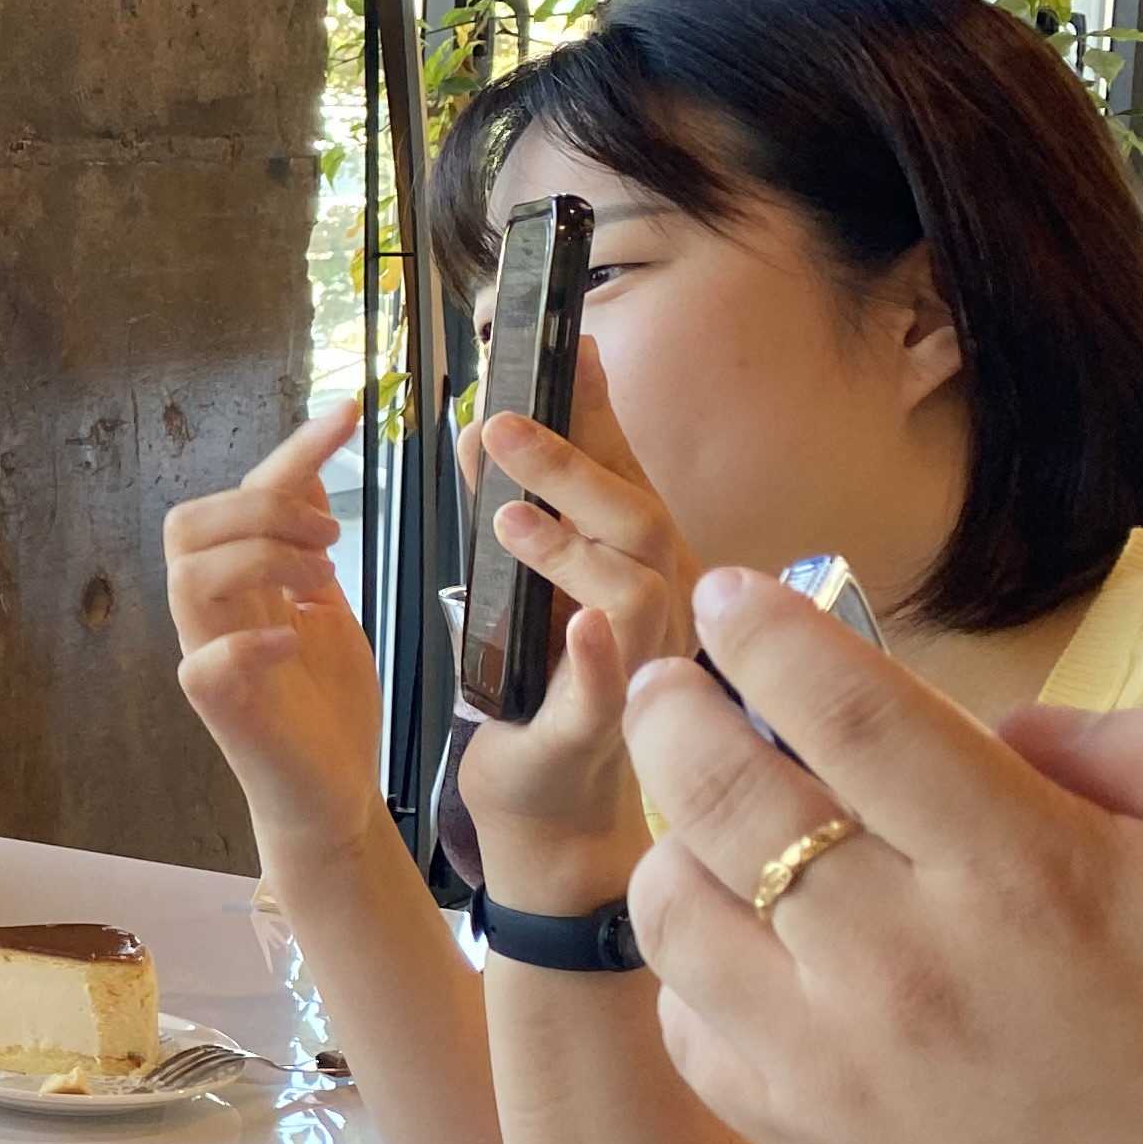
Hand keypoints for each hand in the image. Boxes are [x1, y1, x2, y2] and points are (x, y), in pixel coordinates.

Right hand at [165, 401, 386, 862]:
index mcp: (238, 586)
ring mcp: (208, 658)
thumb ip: (309, 553)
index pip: (248, 496)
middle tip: (330, 539)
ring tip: (319, 579)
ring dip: (260, 559)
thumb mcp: (330, 609)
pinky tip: (298, 638)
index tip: (352, 411)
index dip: (294, 450)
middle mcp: (212, 614)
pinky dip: (251, 641)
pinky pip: (205, 662)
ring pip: (188, 575)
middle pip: (189, 525)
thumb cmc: (328, 709)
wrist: (333, 796)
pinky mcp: (220, 708)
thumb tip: (308, 482)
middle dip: (264, 510)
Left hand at [458, 349, 693, 893]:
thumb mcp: (522, 583)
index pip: (625, 470)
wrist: (547, 801)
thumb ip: (514, 509)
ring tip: (506, 518)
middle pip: (635, 514)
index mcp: (640, 566)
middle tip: (495, 424)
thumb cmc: (542, 684)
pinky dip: (596, 652)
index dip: (599, 408)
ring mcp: (642, 669)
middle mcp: (661, 608)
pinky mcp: (606, 730)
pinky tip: (576, 621)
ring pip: (634, 589)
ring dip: (571, 545)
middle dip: (569, 461)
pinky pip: (613, 688)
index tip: (571, 342)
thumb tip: (481, 426)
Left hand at [623, 571, 1142, 1143]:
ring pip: (674, 901)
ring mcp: (833, 1051)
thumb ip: (1120, 771)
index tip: (729, 596)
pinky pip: (688, 1022)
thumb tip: (1008, 729)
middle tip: (675, 686)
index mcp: (1018, 868)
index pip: (847, 705)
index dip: (768, 629)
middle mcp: (903, 952)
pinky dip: (691, 972)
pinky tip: (730, 953)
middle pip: (723, 786)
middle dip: (677, 711)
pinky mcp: (798, 1134)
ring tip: (700, 827)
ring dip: (674, 844)